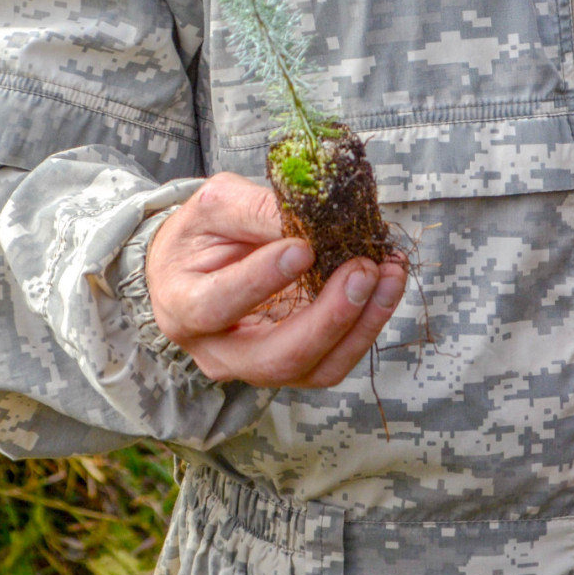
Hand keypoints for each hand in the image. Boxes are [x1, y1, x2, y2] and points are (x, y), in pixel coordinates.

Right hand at [145, 172, 406, 387]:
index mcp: (183, 307)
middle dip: (328, 317)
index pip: (218, 305)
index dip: (261, 280)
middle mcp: (219, 352)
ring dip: (361, 323)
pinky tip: (386, 284)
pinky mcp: (295, 366)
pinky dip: (368, 323)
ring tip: (389, 273)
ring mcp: (259, 367)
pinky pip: (336, 359)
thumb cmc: (201, 235)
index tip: (303, 247)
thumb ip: (256, 210)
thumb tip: (312, 217)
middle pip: (277, 357)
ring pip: (316, 368)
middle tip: (362, 269)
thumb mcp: (215, 206)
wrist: (198, 267)